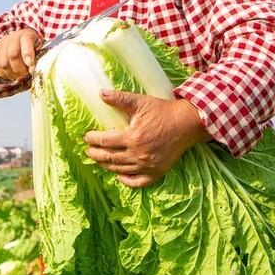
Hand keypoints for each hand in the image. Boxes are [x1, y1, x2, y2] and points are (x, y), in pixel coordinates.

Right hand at [0, 28, 41, 80]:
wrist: (21, 38)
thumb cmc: (33, 46)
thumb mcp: (39, 49)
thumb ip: (36, 58)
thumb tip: (31, 70)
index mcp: (27, 35)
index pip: (26, 42)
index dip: (27, 54)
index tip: (30, 66)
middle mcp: (13, 37)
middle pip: (12, 55)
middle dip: (19, 69)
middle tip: (25, 74)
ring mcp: (3, 42)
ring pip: (3, 63)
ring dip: (11, 74)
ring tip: (19, 76)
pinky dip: (4, 74)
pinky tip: (11, 75)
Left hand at [83, 90, 209, 188]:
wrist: (187, 123)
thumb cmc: (164, 111)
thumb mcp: (141, 102)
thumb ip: (120, 99)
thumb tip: (100, 93)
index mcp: (133, 137)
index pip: (105, 141)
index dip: (93, 139)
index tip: (87, 137)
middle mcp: (138, 154)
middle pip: (110, 158)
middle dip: (96, 154)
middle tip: (88, 151)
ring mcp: (148, 165)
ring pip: (121, 170)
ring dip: (107, 166)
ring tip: (99, 160)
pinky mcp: (157, 171)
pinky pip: (138, 182)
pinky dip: (127, 181)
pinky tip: (119, 175)